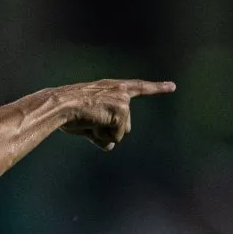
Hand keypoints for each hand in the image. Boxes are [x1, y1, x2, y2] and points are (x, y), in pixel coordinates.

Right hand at [57, 79, 175, 150]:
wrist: (59, 105)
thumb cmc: (66, 111)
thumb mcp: (86, 122)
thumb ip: (101, 132)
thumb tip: (110, 146)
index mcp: (109, 88)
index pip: (137, 87)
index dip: (156, 88)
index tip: (173, 87)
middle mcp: (119, 91)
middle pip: (125, 125)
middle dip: (109, 131)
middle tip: (89, 121)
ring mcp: (122, 101)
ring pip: (121, 132)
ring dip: (104, 133)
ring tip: (87, 121)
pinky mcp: (121, 111)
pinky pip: (115, 136)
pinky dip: (101, 135)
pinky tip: (91, 123)